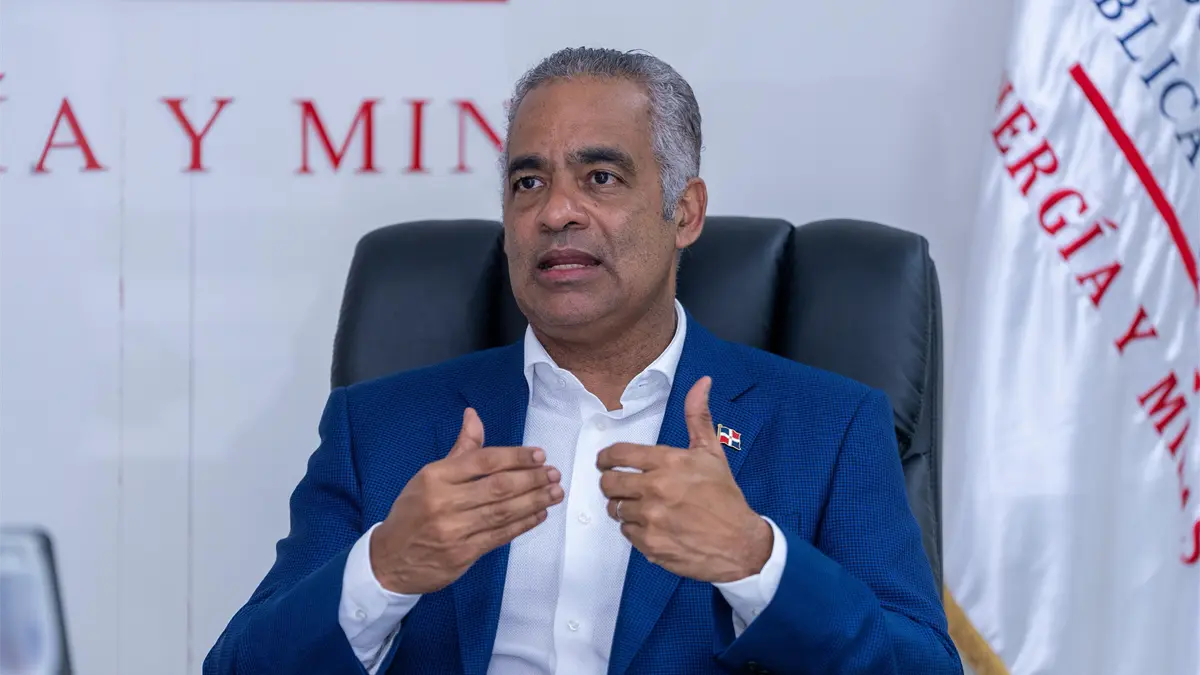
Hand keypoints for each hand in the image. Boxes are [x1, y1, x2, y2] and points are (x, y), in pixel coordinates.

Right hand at [369, 408, 563, 593]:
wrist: (389, 559)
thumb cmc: (413, 512)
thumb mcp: (429, 476)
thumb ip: (460, 450)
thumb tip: (474, 415)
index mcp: (434, 477)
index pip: (483, 460)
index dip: (515, 457)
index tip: (538, 455)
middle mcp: (443, 502)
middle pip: (498, 486)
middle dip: (531, 479)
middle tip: (553, 473)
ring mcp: (453, 530)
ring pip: (503, 511)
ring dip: (534, 501)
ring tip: (554, 492)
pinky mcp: (462, 554)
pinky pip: (500, 536)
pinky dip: (523, 524)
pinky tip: (539, 514)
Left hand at [596, 377, 771, 582]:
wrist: (739, 544)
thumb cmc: (725, 497)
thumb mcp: (712, 453)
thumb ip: (698, 417)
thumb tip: (702, 382)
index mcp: (669, 462)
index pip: (618, 454)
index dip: (606, 458)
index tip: (605, 462)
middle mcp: (656, 489)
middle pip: (608, 483)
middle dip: (611, 483)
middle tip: (621, 485)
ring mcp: (651, 518)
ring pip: (615, 508)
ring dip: (624, 507)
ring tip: (642, 507)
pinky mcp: (649, 544)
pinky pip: (626, 531)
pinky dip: (635, 529)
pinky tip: (653, 526)